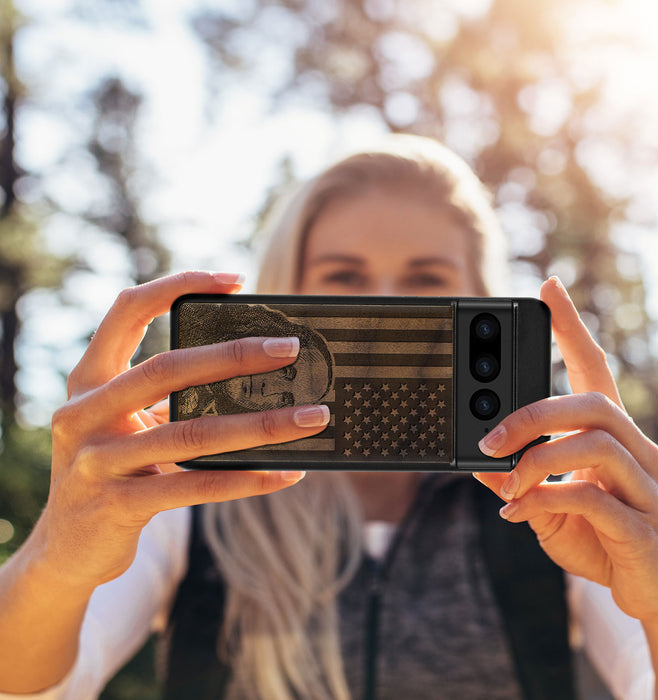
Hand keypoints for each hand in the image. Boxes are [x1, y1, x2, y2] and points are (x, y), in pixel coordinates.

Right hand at [39, 271, 329, 589]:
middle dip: (234, 356)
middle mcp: (83, 413)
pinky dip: (247, 479)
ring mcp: (96, 461)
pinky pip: (195, 487)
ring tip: (312, 417)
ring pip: (192, 434)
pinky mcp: (117, 505)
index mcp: (89, 380)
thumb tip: (256, 376)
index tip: (236, 280)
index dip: (179, 286)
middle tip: (290, 350)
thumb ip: (168, 398)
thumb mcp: (126, 424)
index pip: (127, 311)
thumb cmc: (113, 469)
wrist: (66, 548)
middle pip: (167, 369)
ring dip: (261, 425)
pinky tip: (287, 473)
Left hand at [474, 277, 657, 623]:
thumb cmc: (596, 534)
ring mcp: (643, 486)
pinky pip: (592, 497)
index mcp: (609, 434)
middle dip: (533, 415)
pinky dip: (547, 499)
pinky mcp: (641, 525)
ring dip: (537, 460)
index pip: (593, 367)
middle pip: (591, 403)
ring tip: (508, 484)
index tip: (548, 288)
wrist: (646, 590)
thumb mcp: (544, 502)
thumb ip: (514, 478)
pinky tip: (521, 513)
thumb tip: (475, 460)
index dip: (572, 327)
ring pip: (595, 443)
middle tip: (490, 439)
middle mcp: (634, 449)